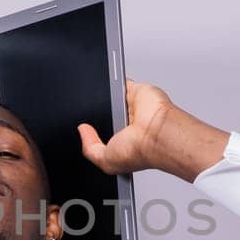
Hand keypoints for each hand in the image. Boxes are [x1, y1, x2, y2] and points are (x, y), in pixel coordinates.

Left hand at [77, 77, 227, 181]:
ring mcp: (131, 107)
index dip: (91, 131)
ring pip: (111, 96)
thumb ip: (90, 149)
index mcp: (121, 142)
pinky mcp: (135, 91)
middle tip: (86, 114)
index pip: (102, 134)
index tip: (82, 129)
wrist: (156, 133)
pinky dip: (112, 79)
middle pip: (105, 113)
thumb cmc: (140, 150)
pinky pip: (120, 81)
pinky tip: (104, 84)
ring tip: (91, 99)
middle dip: (94, 112)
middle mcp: (127, 124)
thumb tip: (83, 131)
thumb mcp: (105, 161)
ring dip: (102, 95)